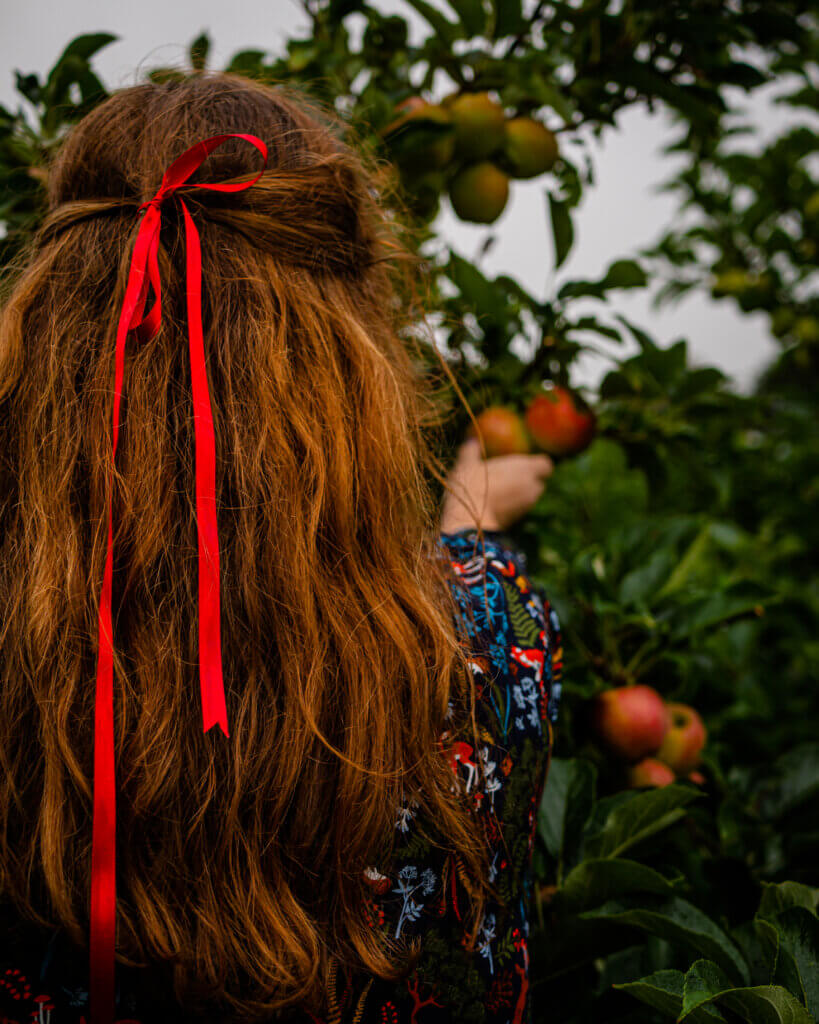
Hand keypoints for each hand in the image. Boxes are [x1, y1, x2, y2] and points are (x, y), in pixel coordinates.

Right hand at [439, 437, 553, 533]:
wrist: (468, 519)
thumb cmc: (471, 485)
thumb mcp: (467, 463)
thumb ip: (471, 450)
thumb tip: (472, 441)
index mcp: (526, 468)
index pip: (546, 465)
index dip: (537, 465)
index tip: (524, 464)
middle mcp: (531, 488)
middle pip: (538, 483)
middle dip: (528, 481)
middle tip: (508, 477)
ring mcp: (526, 507)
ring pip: (529, 498)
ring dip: (519, 495)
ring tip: (498, 492)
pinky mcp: (517, 522)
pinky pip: (519, 511)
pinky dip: (511, 508)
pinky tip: (492, 505)